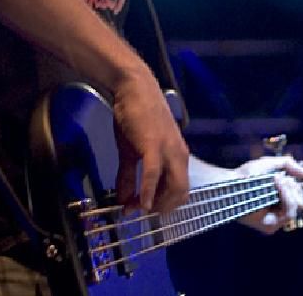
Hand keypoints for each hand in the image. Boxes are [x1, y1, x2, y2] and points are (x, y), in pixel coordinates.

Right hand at [112, 69, 189, 213]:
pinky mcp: (154, 144)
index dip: (162, 205)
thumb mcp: (131, 151)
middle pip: (180, 194)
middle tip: (139, 212)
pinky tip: (138, 203)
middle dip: (161, 209)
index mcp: (177, 157)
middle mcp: (179, 156)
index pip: (180, 191)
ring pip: (173, 187)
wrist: (134, 89)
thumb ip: (128, 176)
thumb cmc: (135, 117)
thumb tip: (122, 200)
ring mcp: (169, 150)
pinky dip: (148, 191)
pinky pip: (154, 173)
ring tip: (136, 208)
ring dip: (155, 203)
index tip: (141, 210)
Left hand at [234, 156, 302, 234]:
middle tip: (281, 178)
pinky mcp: (269, 227)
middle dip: (295, 188)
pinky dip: (287, 196)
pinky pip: (289, 213)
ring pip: (297, 206)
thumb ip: (287, 164)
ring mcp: (274, 220)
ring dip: (290, 190)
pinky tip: (278, 184)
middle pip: (302, 202)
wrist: (231, 182)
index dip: (298, 187)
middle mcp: (277, 212)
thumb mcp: (270, 165)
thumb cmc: (247, 174)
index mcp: (279, 200)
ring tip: (277, 179)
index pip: (300, 198)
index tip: (289, 175)